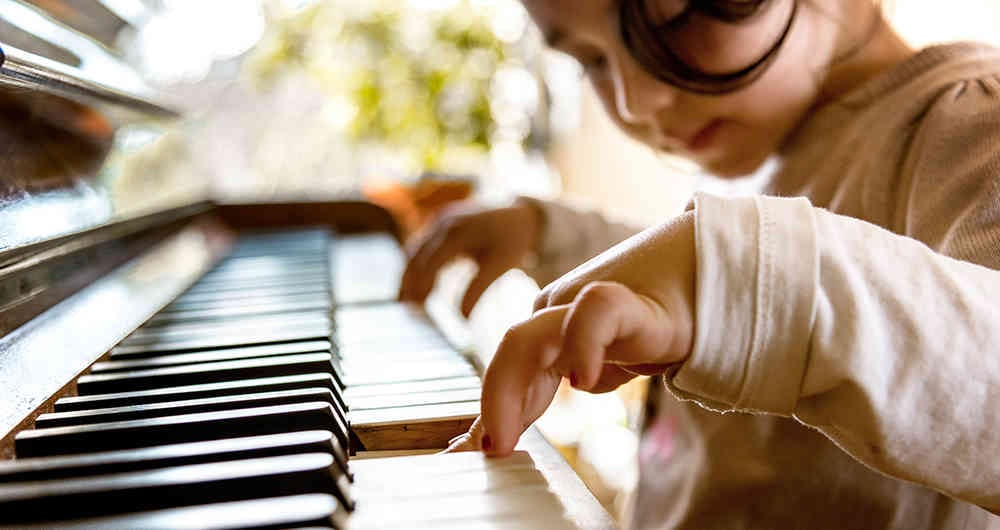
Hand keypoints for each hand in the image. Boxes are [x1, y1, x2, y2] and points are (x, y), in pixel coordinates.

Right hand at [399, 200, 541, 316]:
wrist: (519, 213)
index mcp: (457, 232)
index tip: (417, 306)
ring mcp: (440, 220)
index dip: (422, 284)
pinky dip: (416, 264)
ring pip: (415, 250)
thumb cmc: (511, 241)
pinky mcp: (441, 223)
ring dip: (409, 274)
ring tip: (407, 301)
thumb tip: (462, 320)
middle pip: (416, 255)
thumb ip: (479, 290)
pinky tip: (417, 284)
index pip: (431, 261)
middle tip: (405, 307)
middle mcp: (444, 223)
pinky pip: (421, 245)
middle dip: (409, 281)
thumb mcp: (500, 265)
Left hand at [477, 211, 696, 455]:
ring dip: (509, 390)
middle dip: (493, 406)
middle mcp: (558, 314)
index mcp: (549, 332)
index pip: (510, 372)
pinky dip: (584, 346)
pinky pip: (595, 314)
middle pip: (511, 353)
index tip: (474, 455)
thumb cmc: (650, 326)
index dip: (494, 413)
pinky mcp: (628, 302)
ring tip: (503, 437)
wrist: (708, 282)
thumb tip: (509, 432)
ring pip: (532, 336)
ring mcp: (586, 303)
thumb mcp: (602, 365)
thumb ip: (563, 387)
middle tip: (484, 454)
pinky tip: (583, 381)